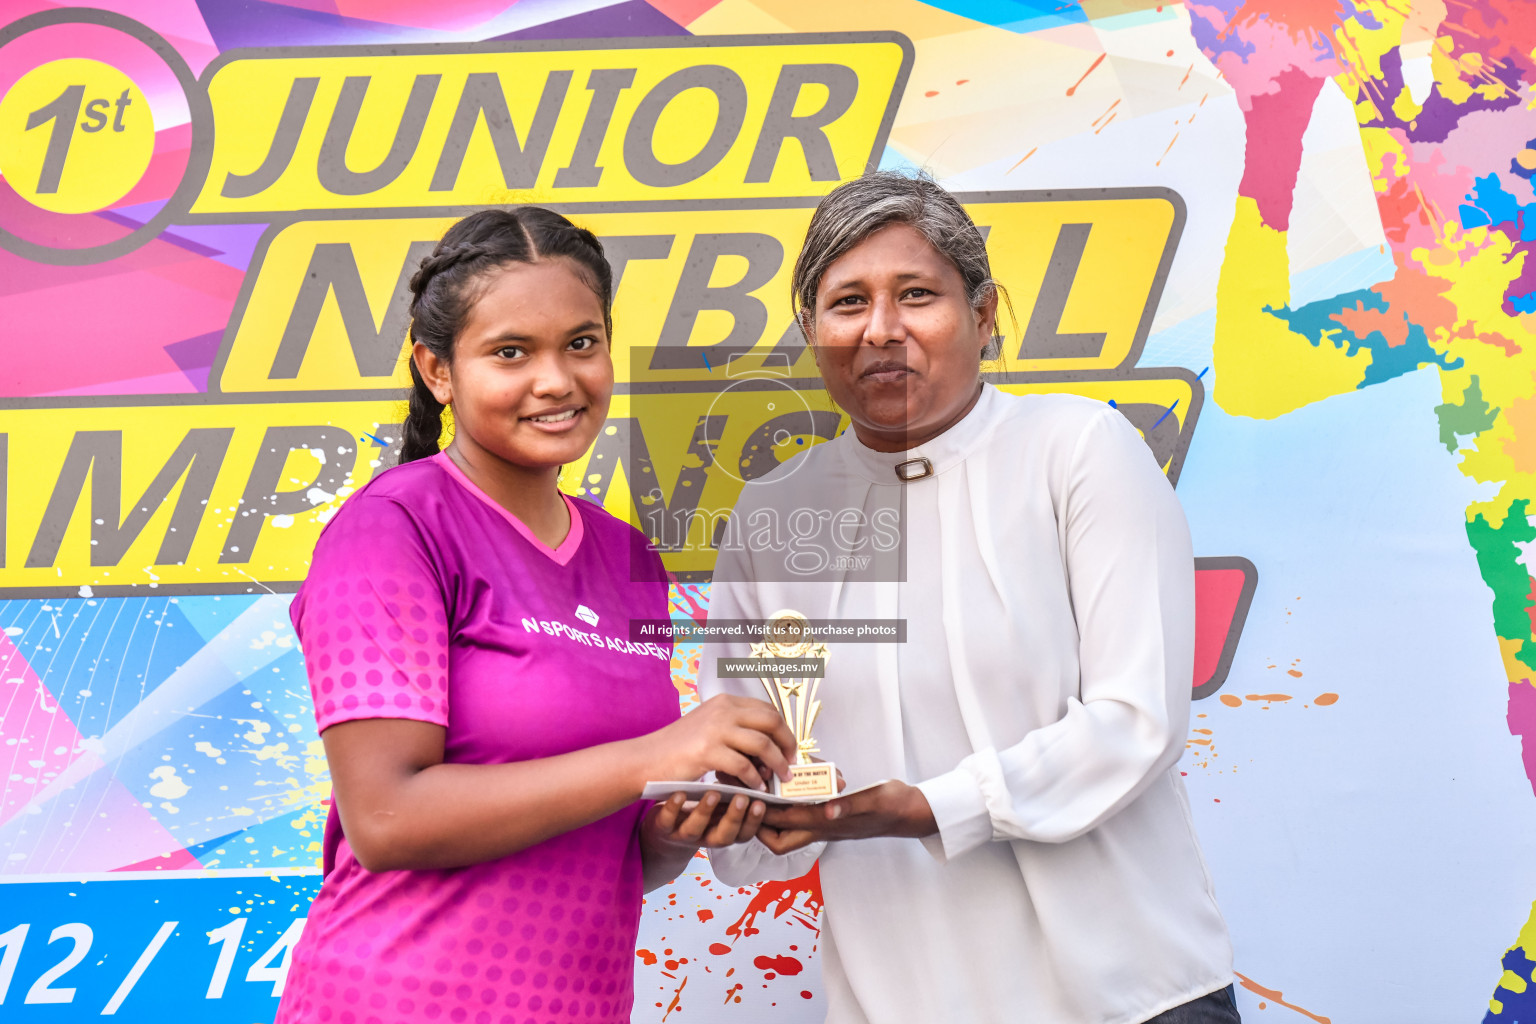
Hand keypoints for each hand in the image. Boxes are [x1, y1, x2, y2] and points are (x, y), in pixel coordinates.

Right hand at [638, 695, 796, 791]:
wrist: (647, 758)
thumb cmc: (679, 747)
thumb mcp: (710, 727)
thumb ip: (736, 730)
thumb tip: (769, 748)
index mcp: (726, 701)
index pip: (768, 710)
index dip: (784, 730)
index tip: (789, 749)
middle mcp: (723, 710)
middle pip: (772, 722)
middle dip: (787, 744)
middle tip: (791, 764)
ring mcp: (716, 729)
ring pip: (762, 744)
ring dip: (777, 764)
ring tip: (780, 780)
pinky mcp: (708, 751)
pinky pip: (744, 766)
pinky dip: (755, 779)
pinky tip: (757, 789)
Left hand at [643, 790, 767, 850]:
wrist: (665, 828)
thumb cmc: (702, 810)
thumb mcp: (723, 804)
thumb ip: (740, 791)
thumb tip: (763, 769)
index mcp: (726, 830)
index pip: (746, 831)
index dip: (755, 820)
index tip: (762, 801)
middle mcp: (707, 836)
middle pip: (725, 836)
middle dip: (735, 817)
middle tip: (742, 796)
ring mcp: (684, 833)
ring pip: (696, 829)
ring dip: (705, 812)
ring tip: (713, 792)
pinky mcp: (663, 828)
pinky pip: (667, 821)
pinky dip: (673, 808)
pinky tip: (680, 793)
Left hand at [756, 780, 936, 854]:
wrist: (910, 812)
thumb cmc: (892, 805)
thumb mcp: (873, 800)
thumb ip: (849, 805)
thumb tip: (828, 810)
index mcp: (827, 824)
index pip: (785, 824)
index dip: (763, 814)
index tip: (747, 796)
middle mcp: (822, 828)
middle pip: (780, 839)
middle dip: (760, 823)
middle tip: (749, 799)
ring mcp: (827, 824)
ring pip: (791, 828)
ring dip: (776, 812)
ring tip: (764, 789)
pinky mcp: (833, 816)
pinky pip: (807, 813)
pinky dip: (796, 801)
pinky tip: (795, 783)